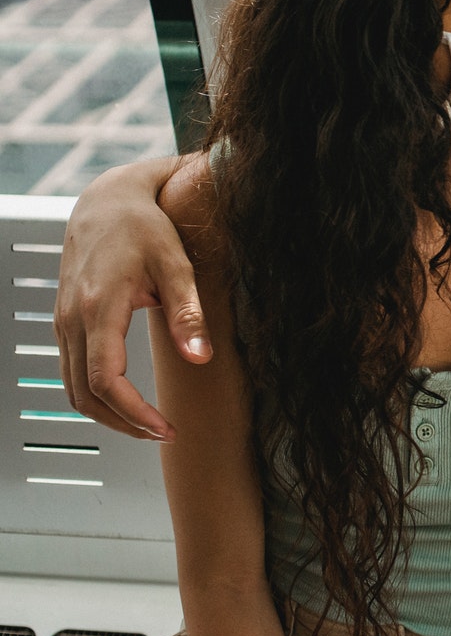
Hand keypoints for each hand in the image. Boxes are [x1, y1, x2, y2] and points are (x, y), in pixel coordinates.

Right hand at [53, 157, 204, 440]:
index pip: (106, 380)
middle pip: (84, 394)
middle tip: (164, 434)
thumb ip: (188, 312)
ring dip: (108, 413)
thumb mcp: (176, 264)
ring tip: (150, 425)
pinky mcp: (65, 322)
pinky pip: (72, 371)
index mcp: (98, 308)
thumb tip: (202, 358)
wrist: (106, 201)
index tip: (166, 429)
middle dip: (123, 423)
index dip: (134, 413)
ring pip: (73, 387)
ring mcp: (63, 322)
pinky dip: (96, 395)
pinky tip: (128, 401)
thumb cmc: (143, 228)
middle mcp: (72, 320)